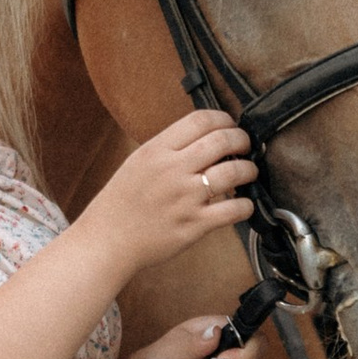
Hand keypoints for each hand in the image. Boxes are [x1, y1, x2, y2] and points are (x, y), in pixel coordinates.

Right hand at [84, 109, 258, 274]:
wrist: (108, 240)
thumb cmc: (122, 202)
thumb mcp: (138, 162)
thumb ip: (169, 149)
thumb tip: (205, 138)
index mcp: (157, 150)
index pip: (200, 120)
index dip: (223, 119)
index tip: (230, 125)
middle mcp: (172, 170)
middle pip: (222, 141)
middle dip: (242, 140)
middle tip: (245, 146)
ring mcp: (185, 198)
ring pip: (234, 173)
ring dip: (249, 170)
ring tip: (249, 172)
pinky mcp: (194, 225)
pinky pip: (234, 210)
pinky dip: (246, 205)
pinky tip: (245, 204)